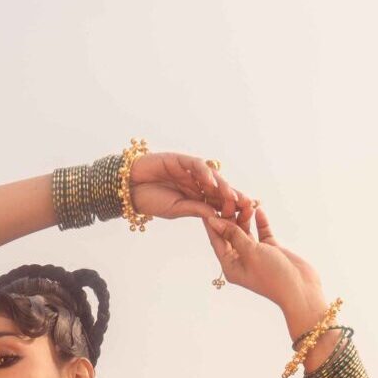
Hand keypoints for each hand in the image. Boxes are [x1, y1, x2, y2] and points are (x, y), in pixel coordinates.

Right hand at [126, 150, 255, 226]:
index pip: (218, 202)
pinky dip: (204, 173)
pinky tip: (211, 182)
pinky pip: (196, 165)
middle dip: (234, 196)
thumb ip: (196, 209)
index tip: (245, 217)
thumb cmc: (151, 200)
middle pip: (220, 188)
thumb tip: (216, 215)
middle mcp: (196, 183)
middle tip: (247, 205)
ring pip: (211, 177)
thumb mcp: (176, 210)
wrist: (130, 188)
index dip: (231, 208)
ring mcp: (189, 171)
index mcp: (197, 197)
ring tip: (232, 195)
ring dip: (223, 185)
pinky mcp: (181, 160)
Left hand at [199, 202, 326, 324]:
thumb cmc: (273, 276)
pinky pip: (262, 232)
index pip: (217, 240)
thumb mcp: (250, 252)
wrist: (300, 290)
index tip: (207, 203)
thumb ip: (233, 234)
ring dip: (246, 216)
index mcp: (230, 266)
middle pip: (231, 233)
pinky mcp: (271, 249)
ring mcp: (256, 254)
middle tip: (231, 198)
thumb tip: (214, 221)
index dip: (212, 222)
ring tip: (247, 201)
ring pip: (246, 230)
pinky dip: (260, 221)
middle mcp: (240, 260)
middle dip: (231, 215)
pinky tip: (259, 208)